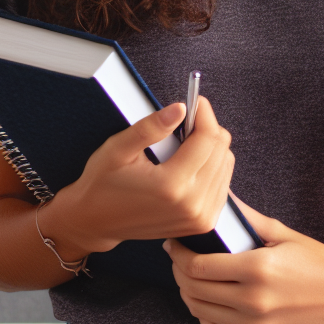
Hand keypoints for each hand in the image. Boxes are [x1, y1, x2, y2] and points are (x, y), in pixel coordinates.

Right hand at [44, 97, 234, 257]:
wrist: (97, 223)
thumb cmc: (103, 184)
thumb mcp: (118, 149)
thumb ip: (150, 128)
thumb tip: (180, 109)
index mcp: (171, 185)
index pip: (208, 138)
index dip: (204, 113)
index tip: (195, 101)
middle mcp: (192, 204)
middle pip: (221, 149)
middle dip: (207, 127)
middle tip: (186, 120)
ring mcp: (200, 217)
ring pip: (226, 164)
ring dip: (211, 146)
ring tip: (184, 143)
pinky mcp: (203, 222)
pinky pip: (223, 182)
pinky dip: (212, 165)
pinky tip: (190, 162)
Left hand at [164, 198, 323, 323]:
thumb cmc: (318, 262)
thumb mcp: (283, 233)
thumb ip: (247, 218)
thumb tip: (222, 198)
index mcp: (258, 268)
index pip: (198, 266)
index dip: (179, 254)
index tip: (174, 244)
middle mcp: (255, 301)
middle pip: (195, 290)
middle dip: (179, 272)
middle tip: (178, 259)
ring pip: (202, 313)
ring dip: (189, 295)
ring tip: (189, 280)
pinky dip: (206, 320)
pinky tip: (206, 306)